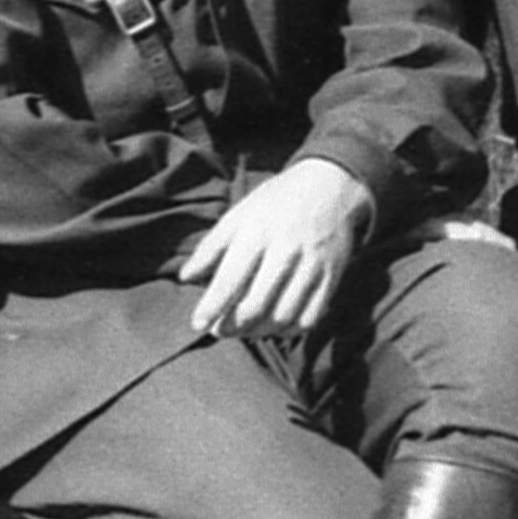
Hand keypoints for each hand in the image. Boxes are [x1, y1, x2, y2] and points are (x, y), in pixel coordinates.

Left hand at [178, 158, 370, 341]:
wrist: (331, 186)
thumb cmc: (276, 202)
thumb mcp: (240, 214)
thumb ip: (212, 247)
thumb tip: (185, 277)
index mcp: (258, 232)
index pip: (230, 279)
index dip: (211, 307)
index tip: (197, 325)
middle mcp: (286, 251)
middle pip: (255, 305)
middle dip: (232, 326)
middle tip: (219, 330)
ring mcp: (312, 266)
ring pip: (282, 317)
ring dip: (258, 332)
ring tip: (244, 329)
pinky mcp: (332, 278)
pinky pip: (309, 318)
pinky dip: (288, 330)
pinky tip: (275, 324)